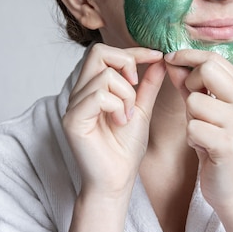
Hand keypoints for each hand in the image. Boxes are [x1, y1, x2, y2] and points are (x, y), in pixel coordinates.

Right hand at [62, 43, 165, 197]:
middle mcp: (79, 92)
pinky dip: (117, 106)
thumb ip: (148, 85)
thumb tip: (160, 60)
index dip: (133, 50)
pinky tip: (120, 122)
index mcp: (93, 87)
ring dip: (126, 94)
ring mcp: (73, 105)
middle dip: (126, 62)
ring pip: (104, 76)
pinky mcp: (73, 120)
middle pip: (98, 52)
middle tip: (137, 87)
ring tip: (128, 115)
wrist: (117, 180)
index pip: (106, 52)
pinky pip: (98, 96)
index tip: (157, 55)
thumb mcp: (142, 109)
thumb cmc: (125, 149)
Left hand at [164, 49, 232, 209]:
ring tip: (203, 133)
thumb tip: (171, 60)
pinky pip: (193, 127)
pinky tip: (203, 148)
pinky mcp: (229, 145)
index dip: (188, 56)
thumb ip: (189, 84)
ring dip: (190, 118)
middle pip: (207, 70)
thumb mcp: (205, 110)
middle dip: (190, 84)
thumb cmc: (219, 146)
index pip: (214, 59)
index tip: (170, 59)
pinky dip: (191, 138)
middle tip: (193, 103)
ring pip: (194, 101)